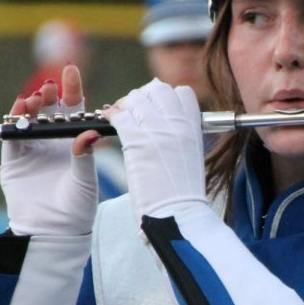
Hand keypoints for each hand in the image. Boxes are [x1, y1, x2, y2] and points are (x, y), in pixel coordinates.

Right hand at [0, 64, 98, 236]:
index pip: (72, 110)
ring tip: (34, 100)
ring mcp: (31, 151)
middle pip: (48, 110)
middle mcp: (51, 143)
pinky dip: (14, 123)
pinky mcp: (13, 162)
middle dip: (48, 95)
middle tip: (49, 88)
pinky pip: (11, 137)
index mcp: (72, 143)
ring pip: (28, 120)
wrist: (54, 233)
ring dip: (29, 106)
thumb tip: (88, 133)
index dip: (71, 89)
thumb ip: (85, 156)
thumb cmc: (77, 208)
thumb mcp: (86, 181)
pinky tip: (19, 112)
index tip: (71, 70)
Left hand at [104, 79, 206, 229]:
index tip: (154, 110)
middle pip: (157, 89)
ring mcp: (158, 131)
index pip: (181, 93)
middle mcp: (178, 123)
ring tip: (119, 119)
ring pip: (135, 99)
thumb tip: (166, 124)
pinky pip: (119, 116)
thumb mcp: (192, 157)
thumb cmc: (183, 194)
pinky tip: (108, 123)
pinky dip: (111, 116)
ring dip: (124, 106)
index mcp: (195, 127)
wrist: (179, 215)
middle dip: (142, 97)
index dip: (164, 98)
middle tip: (132, 112)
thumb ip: (181, 135)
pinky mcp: (137, 142)